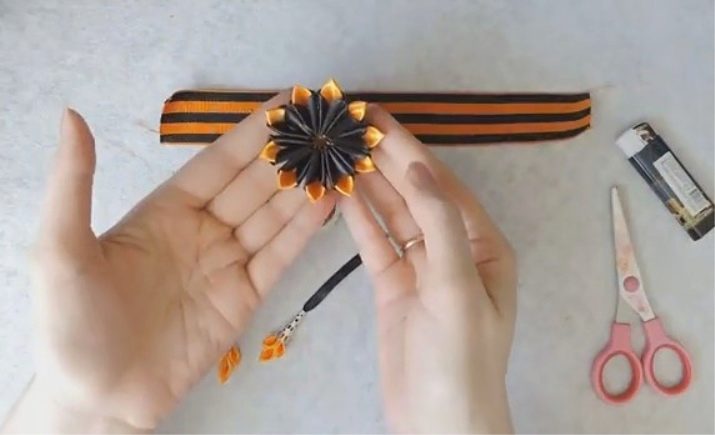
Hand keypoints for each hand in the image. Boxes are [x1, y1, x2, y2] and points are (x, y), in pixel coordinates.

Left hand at [3, 95, 334, 431]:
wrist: (98, 399)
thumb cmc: (71, 325)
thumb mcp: (60, 250)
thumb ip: (73, 182)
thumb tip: (72, 114)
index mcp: (165, 211)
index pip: (218, 162)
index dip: (252, 133)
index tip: (286, 103)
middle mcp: (202, 230)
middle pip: (255, 184)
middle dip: (290, 155)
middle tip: (327, 126)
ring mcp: (227, 263)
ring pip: (274, 216)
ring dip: (305, 187)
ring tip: (339, 158)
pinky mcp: (245, 297)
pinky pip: (279, 256)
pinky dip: (304, 230)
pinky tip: (328, 203)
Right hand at [340, 106, 516, 432]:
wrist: (438, 421)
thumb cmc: (460, 356)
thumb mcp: (458, 286)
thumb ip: (439, 223)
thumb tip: (419, 165)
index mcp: (483, 244)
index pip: (441, 185)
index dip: (410, 150)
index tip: (378, 118)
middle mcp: (453, 249)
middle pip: (415, 194)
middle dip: (386, 160)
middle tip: (351, 125)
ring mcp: (421, 268)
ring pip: (392, 216)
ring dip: (369, 184)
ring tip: (340, 151)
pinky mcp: (393, 286)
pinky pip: (375, 243)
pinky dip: (358, 219)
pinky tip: (340, 193)